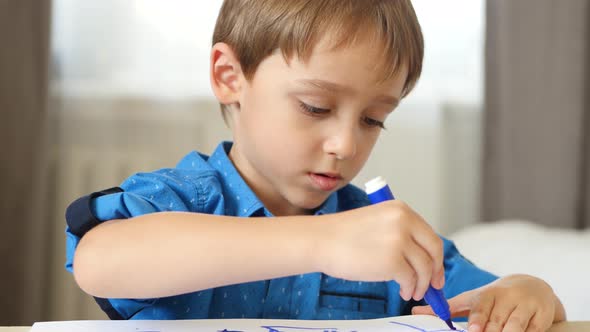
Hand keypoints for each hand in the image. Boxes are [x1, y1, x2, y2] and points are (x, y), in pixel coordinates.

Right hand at [317, 200, 444, 300]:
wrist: (320, 240)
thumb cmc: (342, 235)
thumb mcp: (377, 222)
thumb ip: (400, 233)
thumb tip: (421, 259)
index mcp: (401, 210)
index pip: (430, 235)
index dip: (435, 256)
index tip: (435, 269)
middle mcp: (403, 222)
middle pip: (434, 250)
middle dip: (435, 271)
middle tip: (433, 285)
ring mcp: (399, 241)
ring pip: (424, 268)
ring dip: (421, 284)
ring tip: (412, 291)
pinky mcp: (392, 262)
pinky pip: (411, 280)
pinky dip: (409, 289)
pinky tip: (403, 291)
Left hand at [412, 274, 565, 331]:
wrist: (531, 287)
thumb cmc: (494, 298)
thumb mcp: (472, 299)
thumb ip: (448, 307)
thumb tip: (415, 311)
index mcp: (487, 294)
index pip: (481, 307)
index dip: (478, 319)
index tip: (473, 330)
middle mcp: (506, 298)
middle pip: (497, 321)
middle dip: (491, 331)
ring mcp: (526, 306)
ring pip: (515, 327)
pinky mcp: (542, 315)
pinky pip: (533, 331)